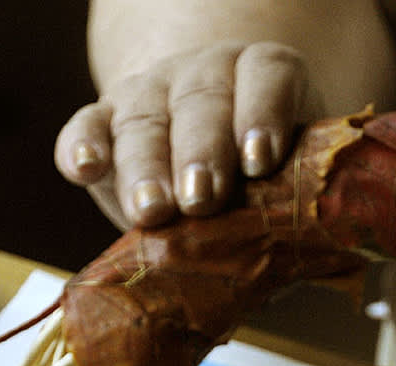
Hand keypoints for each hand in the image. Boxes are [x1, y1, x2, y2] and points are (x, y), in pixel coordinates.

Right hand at [55, 42, 319, 228]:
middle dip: (201, 152)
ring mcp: (151, 94)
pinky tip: (83, 169)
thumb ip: (299, 209)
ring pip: (143, 119)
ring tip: (153, 211)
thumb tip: (314, 259)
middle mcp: (205, 77)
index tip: (260, 161)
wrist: (208, 162)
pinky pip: (87, 125)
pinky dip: (81, 146)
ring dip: (146, 167)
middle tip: (202, 199)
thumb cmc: (262, 183)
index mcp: (262, 79)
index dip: (264, 113)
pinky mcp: (104, 122)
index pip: (266, 77)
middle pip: (201, 103)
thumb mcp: (288, 185)